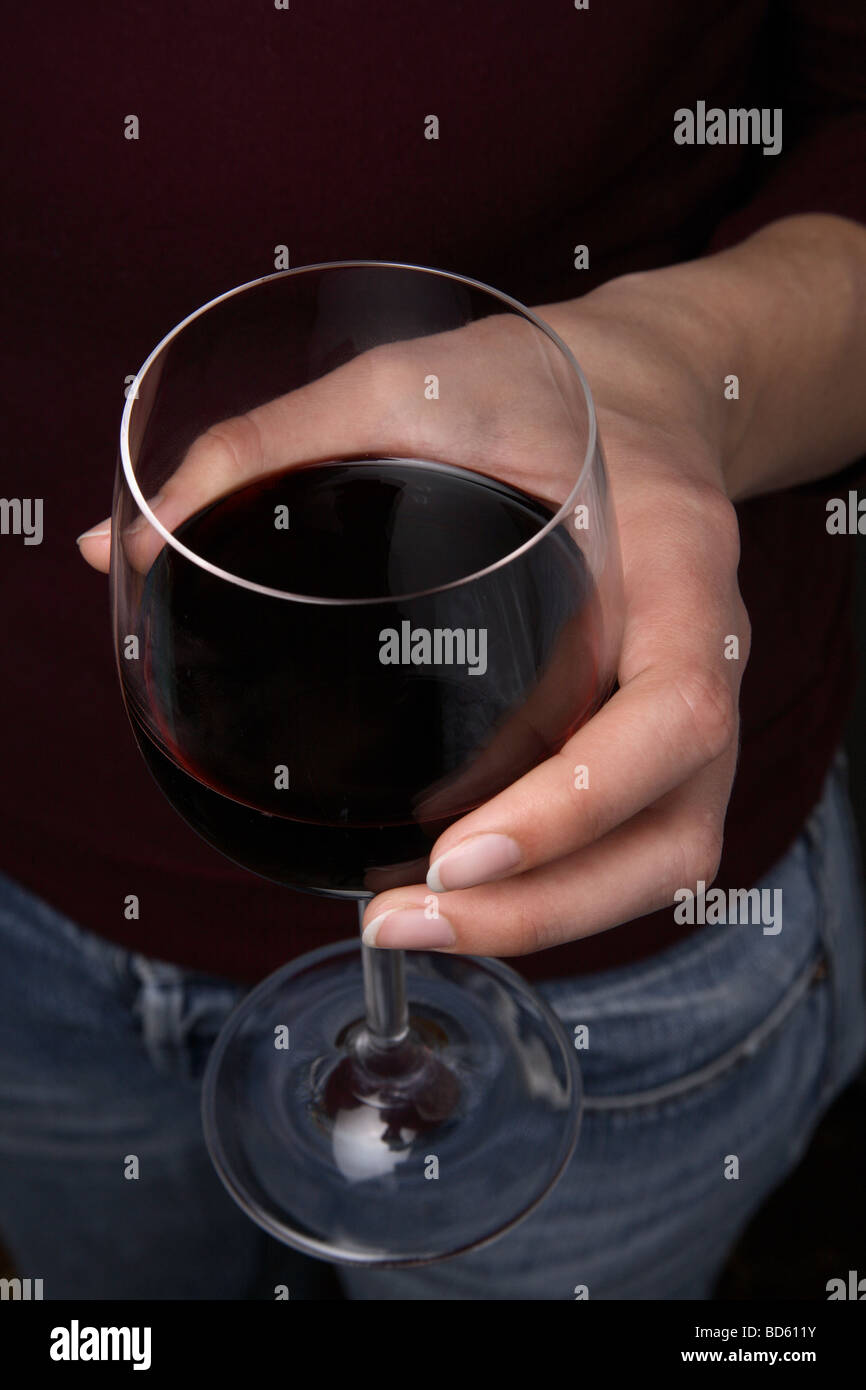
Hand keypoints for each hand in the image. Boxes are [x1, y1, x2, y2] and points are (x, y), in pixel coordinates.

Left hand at [79, 272, 748, 958]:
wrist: (640, 386)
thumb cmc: (537, 384)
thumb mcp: (414, 381)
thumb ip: (274, 444)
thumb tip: (118, 546)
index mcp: (677, 562)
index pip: (674, 710)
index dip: (580, 801)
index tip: (460, 849)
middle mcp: (704, 647)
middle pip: (674, 828)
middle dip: (545, 906)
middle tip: (400, 918)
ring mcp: (689, 698)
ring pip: (666, 856)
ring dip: (554, 919)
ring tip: (416, 925)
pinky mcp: (655, 726)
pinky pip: (640, 839)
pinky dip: (564, 891)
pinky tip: (467, 894)